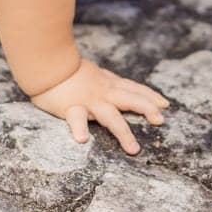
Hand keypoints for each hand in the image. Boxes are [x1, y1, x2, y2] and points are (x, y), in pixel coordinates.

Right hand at [28, 57, 168, 155]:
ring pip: (110, 117)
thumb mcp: (92, 72)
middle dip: (147, 109)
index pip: (133, 88)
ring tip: (133, 149)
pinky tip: (82, 140)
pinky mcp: (70, 107)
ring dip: (123, 133)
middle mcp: (102, 92)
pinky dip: (78, 128)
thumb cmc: (64, 68)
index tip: (165, 104)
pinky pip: (75, 118)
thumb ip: (103, 80)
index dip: (150, 96)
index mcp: (107, 83)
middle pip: (130, 99)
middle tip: (161, 120)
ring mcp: (88, 100)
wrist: (46, 61)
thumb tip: (115, 86)